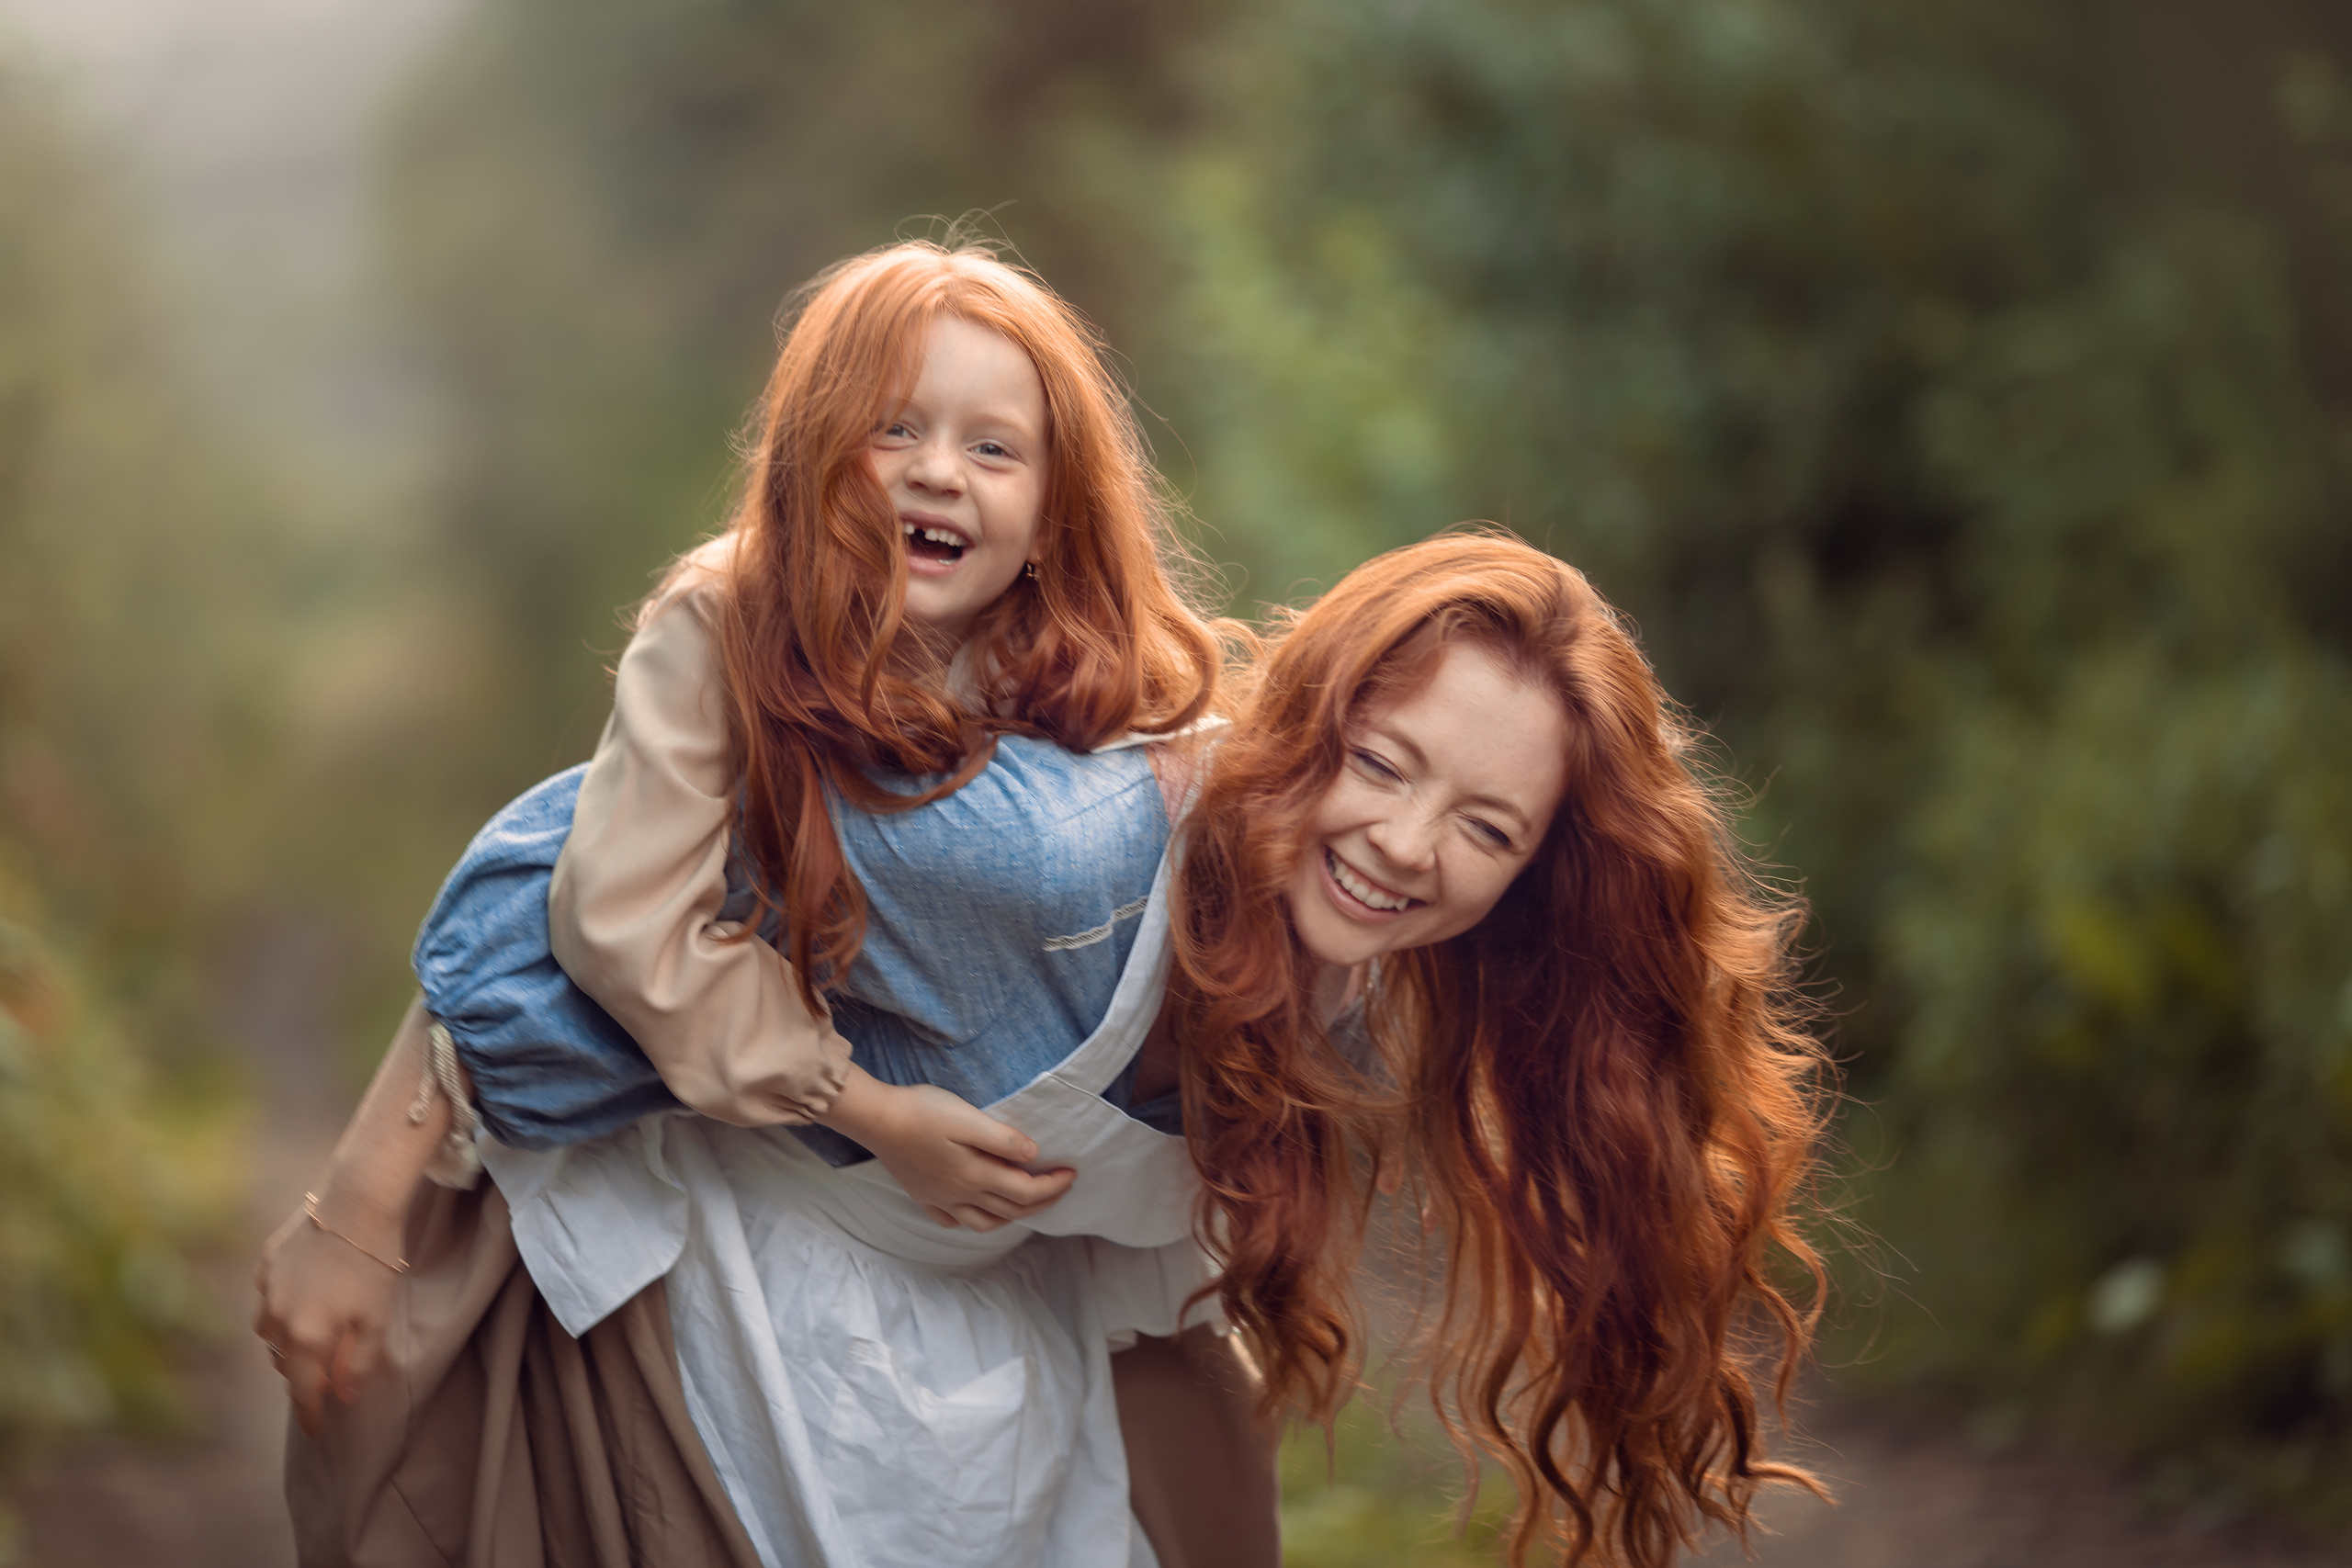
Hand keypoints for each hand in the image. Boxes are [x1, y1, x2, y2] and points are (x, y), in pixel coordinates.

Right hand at [252, 1198, 402, 1435]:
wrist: (357, 1200)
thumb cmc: (374, 1259)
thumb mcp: (376, 1317)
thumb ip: (358, 1361)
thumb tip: (345, 1396)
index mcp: (308, 1337)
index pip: (303, 1390)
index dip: (309, 1414)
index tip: (314, 1431)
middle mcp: (278, 1317)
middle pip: (284, 1363)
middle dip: (300, 1377)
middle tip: (317, 1382)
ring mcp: (267, 1289)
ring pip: (267, 1332)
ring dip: (285, 1344)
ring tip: (306, 1343)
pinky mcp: (265, 1262)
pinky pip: (266, 1298)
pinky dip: (280, 1308)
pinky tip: (299, 1300)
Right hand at [857, 1081, 1075, 1230]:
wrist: (876, 1119)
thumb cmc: (923, 1112)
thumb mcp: (967, 1118)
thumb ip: (1002, 1139)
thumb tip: (1033, 1155)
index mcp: (976, 1175)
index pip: (1026, 1191)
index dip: (1053, 1186)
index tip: (1071, 1173)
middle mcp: (961, 1194)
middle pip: (1012, 1210)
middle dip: (1043, 1202)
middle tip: (1061, 1187)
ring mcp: (940, 1199)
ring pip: (985, 1223)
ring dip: (1012, 1217)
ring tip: (1026, 1203)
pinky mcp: (922, 1195)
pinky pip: (952, 1221)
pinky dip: (973, 1220)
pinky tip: (976, 1210)